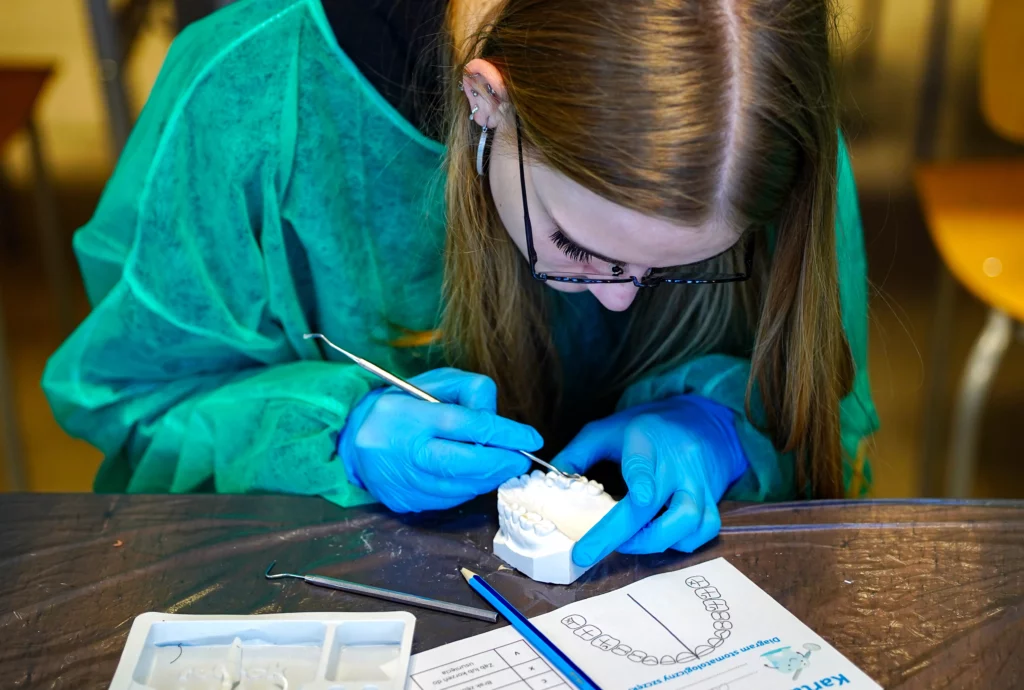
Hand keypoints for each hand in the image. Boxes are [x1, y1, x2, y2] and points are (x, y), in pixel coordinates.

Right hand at [339, 368, 540, 512]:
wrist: (351, 439)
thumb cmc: (399, 405)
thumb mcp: (432, 383)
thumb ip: (468, 391)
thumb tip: (497, 417)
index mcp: (412, 417)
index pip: (468, 426)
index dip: (505, 434)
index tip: (531, 438)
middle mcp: (406, 453)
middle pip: (465, 464)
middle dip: (501, 463)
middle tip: (522, 459)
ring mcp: (404, 483)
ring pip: (460, 488)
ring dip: (488, 479)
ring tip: (502, 466)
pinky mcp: (405, 503)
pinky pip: (448, 500)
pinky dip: (468, 489)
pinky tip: (474, 477)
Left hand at [552, 396, 746, 566]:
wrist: (704, 420)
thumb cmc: (648, 427)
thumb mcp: (607, 429)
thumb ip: (578, 454)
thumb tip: (552, 481)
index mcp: (647, 442)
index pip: (640, 473)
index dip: (632, 495)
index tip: (614, 520)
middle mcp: (677, 465)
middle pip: (657, 508)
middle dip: (625, 538)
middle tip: (589, 552)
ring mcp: (699, 483)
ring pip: (688, 522)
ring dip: (655, 542)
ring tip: (626, 543)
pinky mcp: (713, 499)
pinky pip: (703, 530)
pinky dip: (681, 542)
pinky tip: (659, 538)